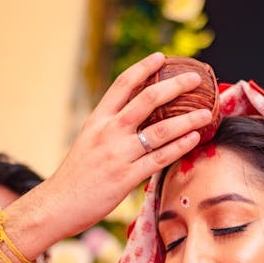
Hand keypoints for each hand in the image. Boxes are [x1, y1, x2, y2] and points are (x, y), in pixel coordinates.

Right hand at [36, 52, 215, 238]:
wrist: (57, 205)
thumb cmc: (75, 177)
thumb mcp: (88, 142)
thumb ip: (110, 129)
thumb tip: (137, 120)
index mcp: (97, 120)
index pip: (122, 84)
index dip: (143, 68)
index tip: (161, 57)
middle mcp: (108, 132)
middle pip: (147, 100)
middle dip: (175, 86)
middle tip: (195, 79)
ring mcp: (118, 154)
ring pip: (160, 130)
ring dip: (187, 119)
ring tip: (206, 113)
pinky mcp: (126, 177)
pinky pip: (160, 158)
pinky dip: (180, 146)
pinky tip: (194, 138)